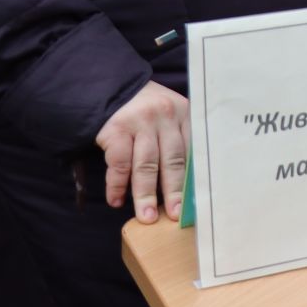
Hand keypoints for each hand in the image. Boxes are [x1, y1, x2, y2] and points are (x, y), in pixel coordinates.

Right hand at [96, 80, 188, 223]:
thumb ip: (180, 142)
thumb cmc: (146, 113)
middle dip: (173, 192)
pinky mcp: (116, 129)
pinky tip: (116, 200)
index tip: (194, 205)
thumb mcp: (170, 118)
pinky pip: (119, 163)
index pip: (193, 152)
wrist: (111, 90)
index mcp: (185, 115)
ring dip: (145, 194)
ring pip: (146, 165)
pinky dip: (117, 185)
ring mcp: (140, 121)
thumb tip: (189, 188)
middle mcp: (165, 116)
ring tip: (146, 217)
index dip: (193, 180)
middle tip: (173, 217)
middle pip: (172, 160)